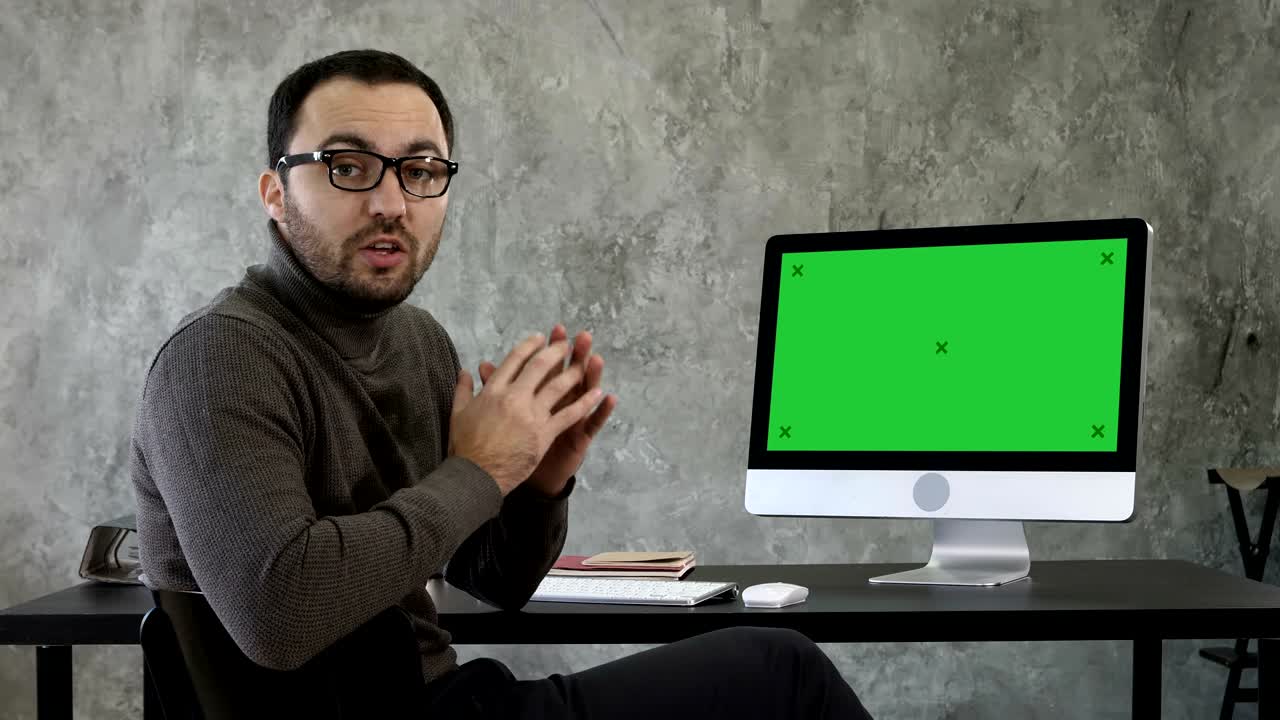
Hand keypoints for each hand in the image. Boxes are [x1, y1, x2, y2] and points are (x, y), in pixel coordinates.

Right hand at [449, 333, 602, 494]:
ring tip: (586, 362)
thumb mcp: (457, 413)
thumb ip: (463, 389)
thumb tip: (466, 371)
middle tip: (567, 343)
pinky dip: (585, 403)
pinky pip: (569, 414)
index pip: (514, 360)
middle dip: (556, 352)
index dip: (529, 346)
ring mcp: (530, 415)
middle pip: (539, 367)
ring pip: (557, 387)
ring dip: (574, 373)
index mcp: (493, 390)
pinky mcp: (544, 434)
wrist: (475, 476)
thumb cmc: (464, 447)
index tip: (540, 338)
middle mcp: (513, 397)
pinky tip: (598, 394)